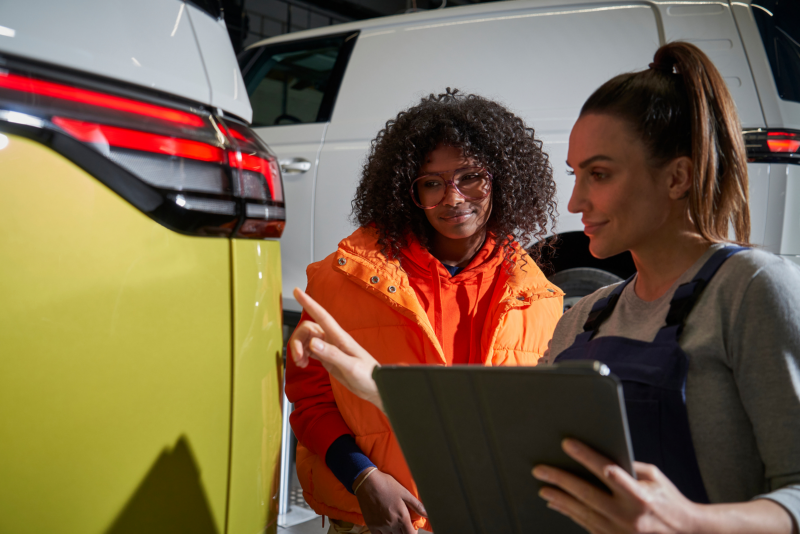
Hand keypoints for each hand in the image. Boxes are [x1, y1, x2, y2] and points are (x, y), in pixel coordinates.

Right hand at [289, 288, 383, 410]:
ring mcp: (329, 347)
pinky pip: (309, 350)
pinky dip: (302, 355)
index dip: (309, 303)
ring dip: (299, 349)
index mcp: (340, 337)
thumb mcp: (350, 367)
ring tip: (301, 363)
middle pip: (308, 329)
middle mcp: (333, 339)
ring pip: (307, 340)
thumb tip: (312, 343)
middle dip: (298, 340)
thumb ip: (332, 355)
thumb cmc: (368, 376)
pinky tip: (304, 364)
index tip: (296, 291)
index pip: (322, 315)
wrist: (374, 388)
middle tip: (298, 357)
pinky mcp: (327, 357)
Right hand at [355, 469, 426, 533]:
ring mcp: (381, 526)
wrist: (367, 482)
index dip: (414, 533)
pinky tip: (385, 529)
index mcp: (402, 517)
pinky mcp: (371, 526)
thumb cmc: (387, 485)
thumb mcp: (404, 493)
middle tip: (403, 525)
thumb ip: (417, 505)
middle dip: (404, 532)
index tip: (413, 528)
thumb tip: (428, 513)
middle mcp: (392, 524)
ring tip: (395, 526)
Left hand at [532, 438, 698, 533]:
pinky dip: (570, 514)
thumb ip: (629, 468)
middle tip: (541, 470)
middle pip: (587, 494)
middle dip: (561, 480)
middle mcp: (629, 515)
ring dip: (560, 499)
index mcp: (640, 495)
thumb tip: (599, 458)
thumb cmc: (669, 501)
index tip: (567, 443)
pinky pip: (587, 526)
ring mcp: (621, 532)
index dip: (586, 456)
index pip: (607, 470)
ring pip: (583, 513)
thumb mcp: (654, 478)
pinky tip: (557, 504)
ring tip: (543, 487)